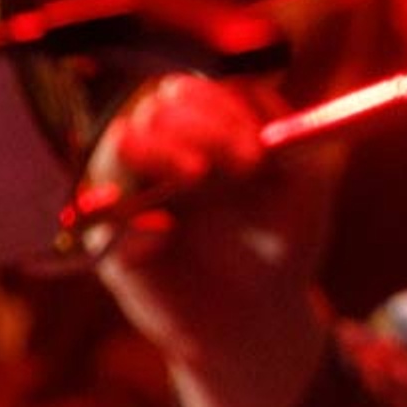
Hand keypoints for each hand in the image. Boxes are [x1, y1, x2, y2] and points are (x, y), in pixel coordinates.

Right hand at [86, 74, 330, 406]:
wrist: (262, 312)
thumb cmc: (281, 242)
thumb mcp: (304, 194)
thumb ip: (292, 149)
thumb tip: (259, 112)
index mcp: (198, 132)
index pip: (187, 94)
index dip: (220, 108)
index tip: (260, 146)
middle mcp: (157, 154)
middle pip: (154, 111)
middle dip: (201, 127)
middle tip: (247, 162)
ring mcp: (130, 196)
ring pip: (119, 147)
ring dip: (158, 151)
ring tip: (198, 175)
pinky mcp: (113, 247)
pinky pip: (102, 222)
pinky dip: (130, 223)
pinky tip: (163, 230)